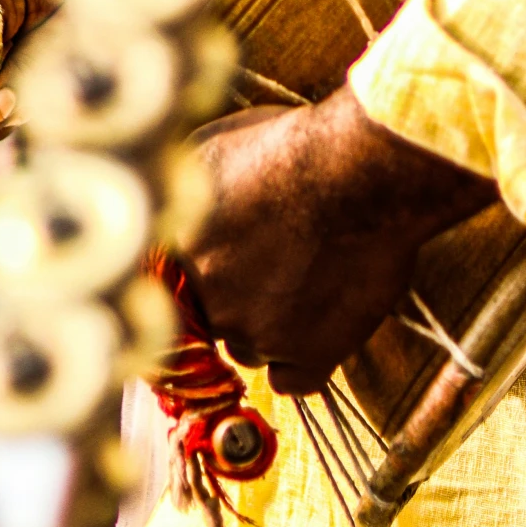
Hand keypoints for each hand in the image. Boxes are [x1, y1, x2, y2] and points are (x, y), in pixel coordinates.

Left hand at [180, 86, 493, 394]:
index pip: (165, 292)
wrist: (361, 171)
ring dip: (267, 324)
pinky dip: (301, 358)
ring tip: (303, 277)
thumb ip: (178, 198)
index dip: (196, 276)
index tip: (218, 262)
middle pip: (211, 319)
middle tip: (270, 258)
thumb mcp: (208, 150)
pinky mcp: (310, 357)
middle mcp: (208, 305)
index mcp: (177, 257)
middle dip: (234, 294)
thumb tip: (163, 215)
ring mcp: (258, 336)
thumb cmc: (288, 147)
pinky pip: (292, 379)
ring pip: (249, 347)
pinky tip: (315, 324)